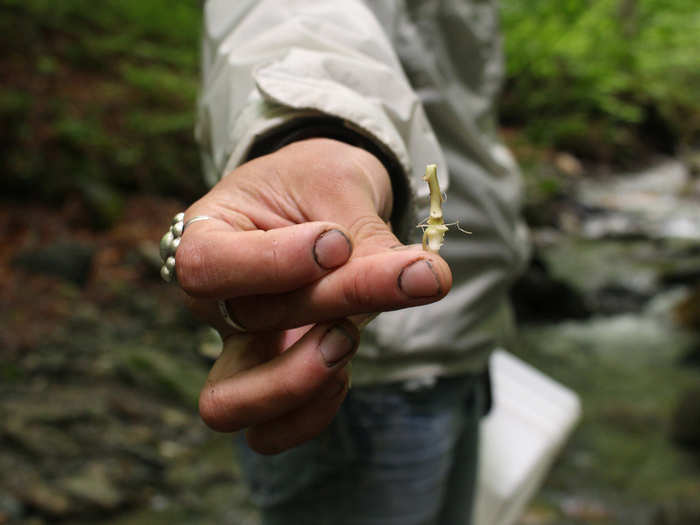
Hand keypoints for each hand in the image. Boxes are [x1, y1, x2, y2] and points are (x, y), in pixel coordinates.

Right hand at [177, 138, 451, 453]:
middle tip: (397, 276)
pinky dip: (312, 411)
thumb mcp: (338, 188)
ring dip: (301, 377)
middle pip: (245, 323)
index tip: (335, 241)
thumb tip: (427, 280)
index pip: (206, 265)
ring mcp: (240, 345)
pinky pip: (270, 429)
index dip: (273, 263)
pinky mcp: (276, 374)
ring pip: (230, 402)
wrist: (319, 199)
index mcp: (206, 234)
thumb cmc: (316, 183)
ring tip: (351, 334)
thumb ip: (367, 240)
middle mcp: (214, 300)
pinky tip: (347, 366)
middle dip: (329, 302)